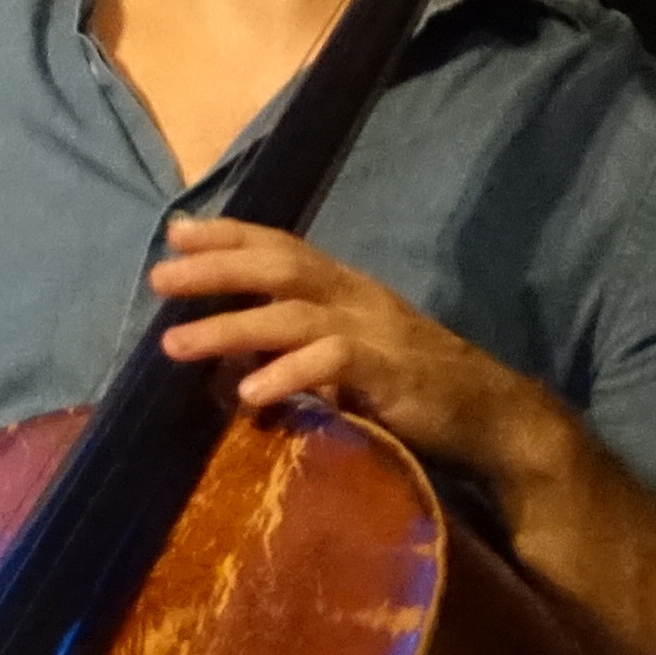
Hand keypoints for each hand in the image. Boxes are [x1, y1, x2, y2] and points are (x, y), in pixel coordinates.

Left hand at [144, 217, 581, 502]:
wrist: (497, 422)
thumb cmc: (414, 390)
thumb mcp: (349, 358)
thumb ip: (297, 344)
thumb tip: (225, 353)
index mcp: (347, 289)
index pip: (283, 246)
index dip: (230, 234)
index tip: (176, 231)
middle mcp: (359, 299)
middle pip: (279, 267)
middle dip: (215, 268)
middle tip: (158, 278)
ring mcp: (377, 333)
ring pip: (293, 314)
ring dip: (228, 328)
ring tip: (173, 345)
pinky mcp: (393, 373)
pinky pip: (334, 363)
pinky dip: (288, 374)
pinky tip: (250, 395)